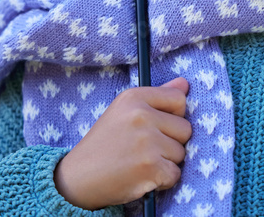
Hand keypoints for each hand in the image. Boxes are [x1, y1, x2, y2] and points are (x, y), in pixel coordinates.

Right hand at [53, 76, 191, 209]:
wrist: (78, 178)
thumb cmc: (105, 143)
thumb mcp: (124, 111)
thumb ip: (157, 96)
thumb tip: (185, 83)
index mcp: (134, 97)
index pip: (179, 98)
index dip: (174, 115)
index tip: (157, 125)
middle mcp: (141, 116)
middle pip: (185, 128)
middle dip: (171, 142)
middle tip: (145, 148)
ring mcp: (147, 143)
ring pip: (181, 153)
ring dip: (166, 162)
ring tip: (141, 162)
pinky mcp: (151, 168)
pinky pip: (175, 174)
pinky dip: (162, 180)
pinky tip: (142, 176)